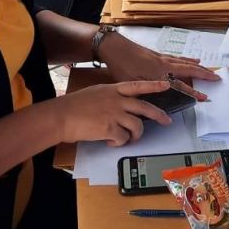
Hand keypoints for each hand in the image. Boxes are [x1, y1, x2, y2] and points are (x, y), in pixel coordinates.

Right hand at [55, 80, 173, 146]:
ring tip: (126, 138)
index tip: (167, 85)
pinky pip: (123, 138)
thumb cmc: (73, 106)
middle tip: (166, 121)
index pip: (138, 85)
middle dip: (159, 115)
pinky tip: (109, 141)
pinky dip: (118, 143)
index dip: (154, 86)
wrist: (61, 116)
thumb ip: (110, 98)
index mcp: (113, 90)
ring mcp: (115, 114)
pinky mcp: (110, 128)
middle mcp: (117, 100)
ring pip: (137, 126)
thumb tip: (121, 107)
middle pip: (145, 108)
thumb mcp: (95, 94)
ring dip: (135, 135)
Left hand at [98, 31, 220, 95]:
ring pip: (184, 62)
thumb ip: (146, 93)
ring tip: (207, 69)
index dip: (193, 92)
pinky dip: (186, 59)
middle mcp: (163, 64)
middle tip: (217, 77)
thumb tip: (156, 106)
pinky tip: (189, 59)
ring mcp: (161, 58)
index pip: (181, 85)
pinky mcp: (157, 54)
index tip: (204, 98)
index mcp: (159, 74)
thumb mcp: (132, 84)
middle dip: (204, 74)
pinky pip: (177, 58)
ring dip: (197, 66)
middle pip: (189, 69)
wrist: (113, 46)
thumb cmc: (121, 65)